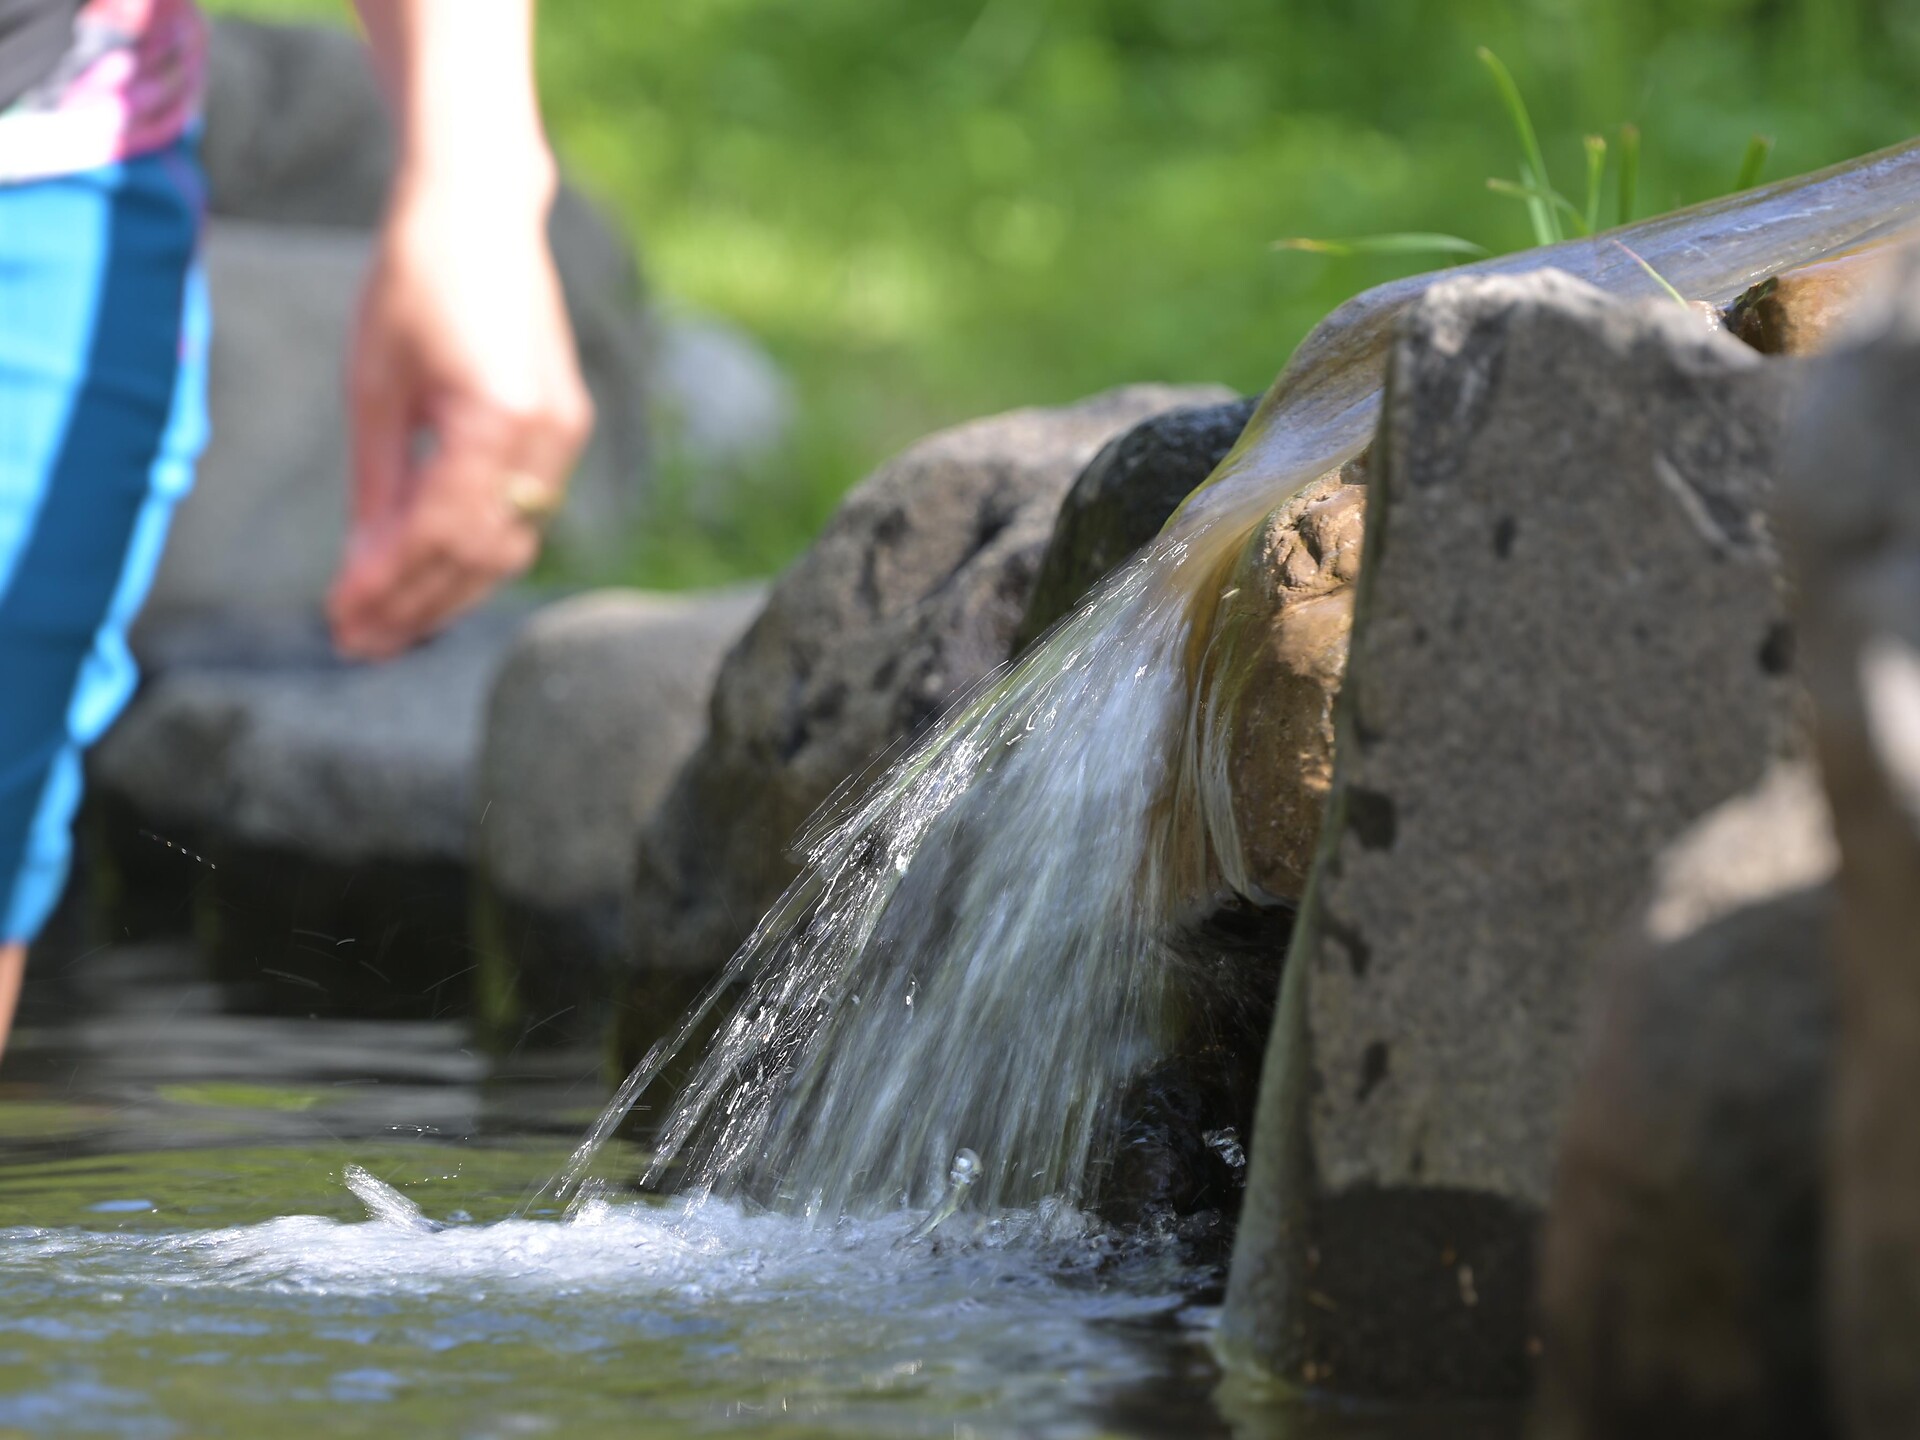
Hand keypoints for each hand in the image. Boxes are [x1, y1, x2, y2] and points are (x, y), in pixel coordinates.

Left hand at [327, 166, 592, 660]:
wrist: (481, 212)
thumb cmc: (415, 280)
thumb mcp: (374, 383)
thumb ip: (376, 482)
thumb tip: (363, 567)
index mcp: (498, 418)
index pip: (441, 532)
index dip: (389, 586)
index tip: (340, 620)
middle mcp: (548, 437)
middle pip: (484, 555)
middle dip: (419, 606)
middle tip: (358, 643)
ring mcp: (566, 436)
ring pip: (511, 545)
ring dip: (449, 590)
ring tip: (388, 625)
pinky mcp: (565, 431)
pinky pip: (524, 514)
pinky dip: (475, 551)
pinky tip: (429, 573)